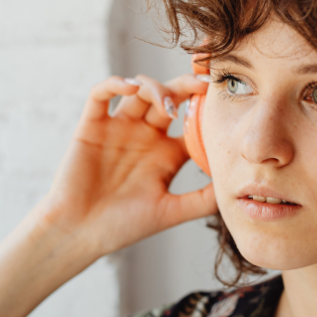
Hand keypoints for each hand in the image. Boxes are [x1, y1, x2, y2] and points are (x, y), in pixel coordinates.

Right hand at [30, 73, 215, 259]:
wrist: (80, 233)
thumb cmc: (123, 226)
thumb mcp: (171, 211)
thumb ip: (202, 199)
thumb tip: (237, 185)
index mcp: (166, 153)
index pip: (192, 121)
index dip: (207, 108)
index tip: (224, 100)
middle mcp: (145, 135)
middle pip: (170, 97)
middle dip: (186, 86)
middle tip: (203, 84)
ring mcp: (118, 127)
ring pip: (140, 90)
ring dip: (155, 87)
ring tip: (167, 104)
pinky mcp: (92, 126)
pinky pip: (101, 94)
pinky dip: (115, 83)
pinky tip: (130, 87)